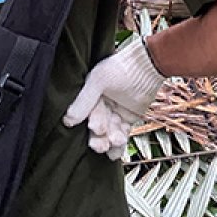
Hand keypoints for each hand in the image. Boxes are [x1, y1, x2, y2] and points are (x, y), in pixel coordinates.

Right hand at [63, 35, 164, 156]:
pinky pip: (121, 134)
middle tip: (101, 144)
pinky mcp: (128, 118)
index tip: (95, 127)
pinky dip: (119, 144)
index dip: (93, 121)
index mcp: (91, 94)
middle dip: (98, 138)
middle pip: (97, 127)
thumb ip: (84, 101)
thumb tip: (68, 120)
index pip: (87, 114)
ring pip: (109, 133)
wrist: (149, 65)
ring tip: (114, 142)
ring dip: (110, 142)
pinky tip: (116, 150)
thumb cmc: (123, 67)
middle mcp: (102, 104)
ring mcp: (115, 112)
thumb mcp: (99, 81)